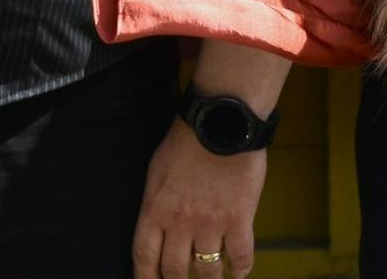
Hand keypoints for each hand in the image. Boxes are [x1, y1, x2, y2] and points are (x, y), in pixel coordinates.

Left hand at [132, 121, 264, 278]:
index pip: (145, 259)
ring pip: (207, 269)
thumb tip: (156, 222)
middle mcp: (180, 224)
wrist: (222, 121)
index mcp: (155, 211)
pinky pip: (241, 254)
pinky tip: (240, 273)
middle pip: (175, 270)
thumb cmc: (187, 139)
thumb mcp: (157, 171)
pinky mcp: (239, 218)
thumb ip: (155, 202)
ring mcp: (211, 224)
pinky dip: (241, 268)